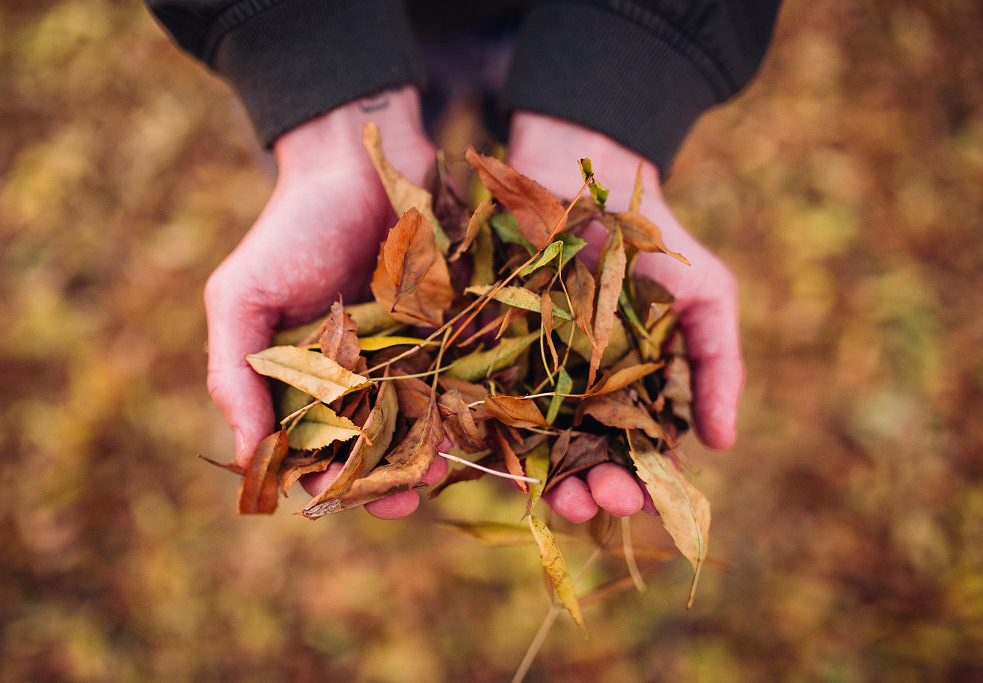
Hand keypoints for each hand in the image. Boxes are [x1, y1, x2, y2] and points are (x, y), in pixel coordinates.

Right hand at [204, 86, 444, 518]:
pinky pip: (460, 384)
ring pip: (419, 426)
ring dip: (427, 454)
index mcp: (302, 381)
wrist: (359, 165)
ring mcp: (406, 359)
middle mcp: (356, 379)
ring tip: (440, 467)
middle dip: (384, 478)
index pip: (310, 450)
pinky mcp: (449, 335)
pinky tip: (471, 426)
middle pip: (371, 449)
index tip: (343, 494)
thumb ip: (233, 373)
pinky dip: (464, 410)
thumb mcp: (242, 297)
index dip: (325, 479)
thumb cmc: (291, 230)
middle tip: (403, 497)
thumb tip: (243, 457)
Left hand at [507, 112, 744, 521]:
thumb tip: (723, 445)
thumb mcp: (704, 296)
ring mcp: (521, 372)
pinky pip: (471, 394)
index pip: (631, 455)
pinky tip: (480, 453)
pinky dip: (473, 427)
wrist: (582, 169)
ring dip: (532, 475)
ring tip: (543, 493)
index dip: (633, 483)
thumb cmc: (652, 238)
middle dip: (582, 489)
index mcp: (624, 393)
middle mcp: (570, 394)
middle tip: (587, 501)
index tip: (635, 499)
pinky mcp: (477, 345)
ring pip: (522, 441)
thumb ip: (716, 365)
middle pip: (574, 459)